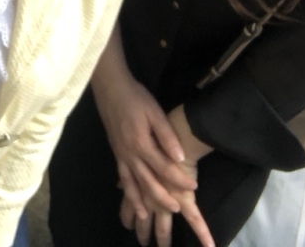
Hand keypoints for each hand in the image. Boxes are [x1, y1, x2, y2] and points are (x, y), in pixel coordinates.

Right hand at [92, 70, 197, 218]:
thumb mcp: (154, 112)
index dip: (180, 179)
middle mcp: (130, 154)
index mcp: (141, 144)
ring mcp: (121, 155)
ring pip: (131, 184)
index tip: (194, 186)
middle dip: (163, 197)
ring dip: (140, 201)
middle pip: (147, 182)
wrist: (111, 88)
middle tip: (178, 208)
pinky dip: (127, 191)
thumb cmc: (135, 98)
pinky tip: (132, 197)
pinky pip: (122, 177)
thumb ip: (167, 136)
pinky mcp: (116, 152)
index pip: (164, 168)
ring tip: (147, 215)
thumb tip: (180, 157)